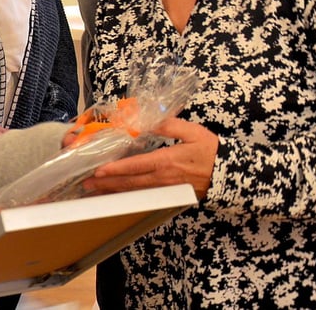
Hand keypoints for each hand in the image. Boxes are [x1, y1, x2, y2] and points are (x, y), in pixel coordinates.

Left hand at [82, 117, 218, 198]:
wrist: (229, 174)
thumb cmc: (210, 150)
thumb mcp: (191, 131)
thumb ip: (167, 124)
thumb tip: (144, 119)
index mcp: (167, 161)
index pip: (136, 166)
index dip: (116, 169)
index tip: (98, 170)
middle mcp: (163, 178)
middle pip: (130, 182)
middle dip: (107, 183)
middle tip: (86, 184)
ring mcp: (165, 189)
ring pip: (135, 192)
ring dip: (113, 191)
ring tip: (94, 192)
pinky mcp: (168, 194)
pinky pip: (143, 196)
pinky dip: (127, 196)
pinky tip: (116, 194)